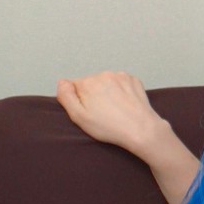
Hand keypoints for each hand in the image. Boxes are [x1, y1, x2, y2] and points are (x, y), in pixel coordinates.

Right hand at [57, 71, 200, 203]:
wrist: (141, 128)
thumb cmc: (109, 127)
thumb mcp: (79, 117)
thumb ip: (66, 97)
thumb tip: (62, 82)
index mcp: (88, 82)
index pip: (74, 86)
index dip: (79, 100)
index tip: (88, 111)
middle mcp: (104, 74)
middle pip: (91, 83)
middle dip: (93, 95)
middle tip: (102, 113)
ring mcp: (121, 76)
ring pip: (107, 82)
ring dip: (108, 92)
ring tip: (114, 110)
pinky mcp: (134, 80)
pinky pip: (121, 83)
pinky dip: (121, 91)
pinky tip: (124, 104)